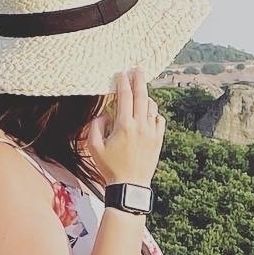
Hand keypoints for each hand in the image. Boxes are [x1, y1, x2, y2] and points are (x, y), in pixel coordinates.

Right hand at [84, 66, 164, 186]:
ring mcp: (152, 133)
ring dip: (146, 97)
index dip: (122, 82)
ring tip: (140, 92)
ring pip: (152, 107)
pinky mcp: (158, 140)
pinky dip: (154, 113)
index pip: (124, 97)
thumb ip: (96, 125)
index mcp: (124, 125)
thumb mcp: (94, 146)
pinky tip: (148, 113)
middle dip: (139, 80)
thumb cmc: (109, 167)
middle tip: (138, 69)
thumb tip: (105, 114)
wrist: (130, 185)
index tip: (121, 73)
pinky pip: (160, 120)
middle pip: (142, 96)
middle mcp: (141, 126)